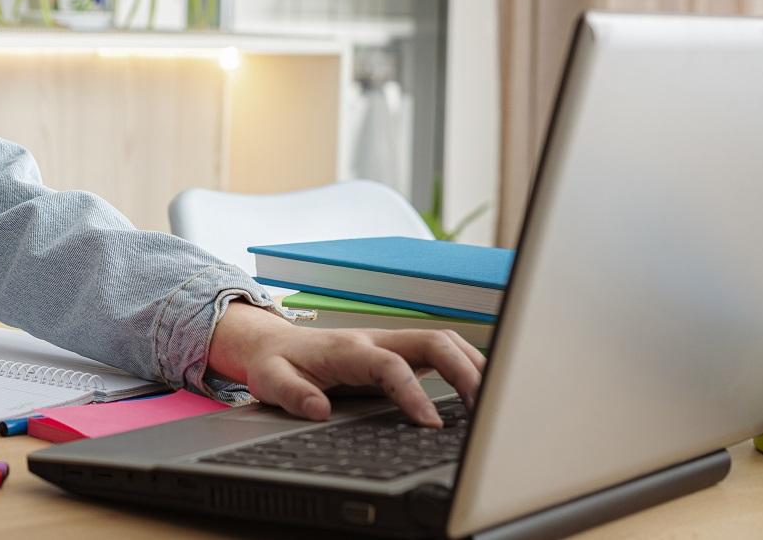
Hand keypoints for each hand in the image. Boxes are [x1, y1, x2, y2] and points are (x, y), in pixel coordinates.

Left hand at [205, 301, 484, 426]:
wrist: (275, 345)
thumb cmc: (277, 363)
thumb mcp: (271, 380)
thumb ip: (293, 394)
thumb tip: (318, 409)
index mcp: (348, 348)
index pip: (391, 365)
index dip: (413, 393)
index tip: (429, 424)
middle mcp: (377, 339)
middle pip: (432, 341)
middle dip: (463, 369)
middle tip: (482, 409)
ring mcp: (392, 343)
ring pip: (443, 342)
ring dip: (471, 366)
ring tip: (490, 404)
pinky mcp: (400, 352)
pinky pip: (441, 353)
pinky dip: (465, 367)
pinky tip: (479, 393)